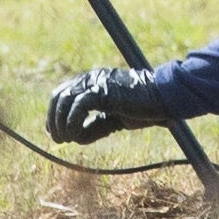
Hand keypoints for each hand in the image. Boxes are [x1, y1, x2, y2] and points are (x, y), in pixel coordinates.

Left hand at [46, 67, 171, 143]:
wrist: (164, 100)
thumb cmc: (143, 110)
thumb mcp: (112, 120)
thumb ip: (94, 125)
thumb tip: (75, 138)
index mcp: (94, 81)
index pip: (63, 94)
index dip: (55, 115)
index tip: (57, 133)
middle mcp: (92, 78)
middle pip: (59, 96)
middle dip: (54, 120)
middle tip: (59, 140)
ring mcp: (97, 82)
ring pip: (65, 100)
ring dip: (61, 123)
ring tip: (67, 139)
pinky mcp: (104, 91)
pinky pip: (78, 106)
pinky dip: (73, 123)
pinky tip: (77, 136)